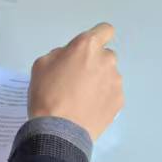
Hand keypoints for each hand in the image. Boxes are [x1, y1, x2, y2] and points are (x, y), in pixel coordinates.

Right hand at [29, 22, 124, 140]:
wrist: (59, 130)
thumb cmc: (47, 93)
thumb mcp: (41, 64)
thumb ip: (61, 54)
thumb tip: (70, 58)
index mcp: (87, 46)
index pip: (105, 30)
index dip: (97, 38)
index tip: (87, 51)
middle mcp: (106, 59)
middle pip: (105, 55)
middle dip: (94, 63)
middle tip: (77, 80)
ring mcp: (116, 81)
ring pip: (109, 75)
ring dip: (99, 81)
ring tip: (82, 99)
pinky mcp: (119, 100)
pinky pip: (112, 93)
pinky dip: (103, 99)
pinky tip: (89, 110)